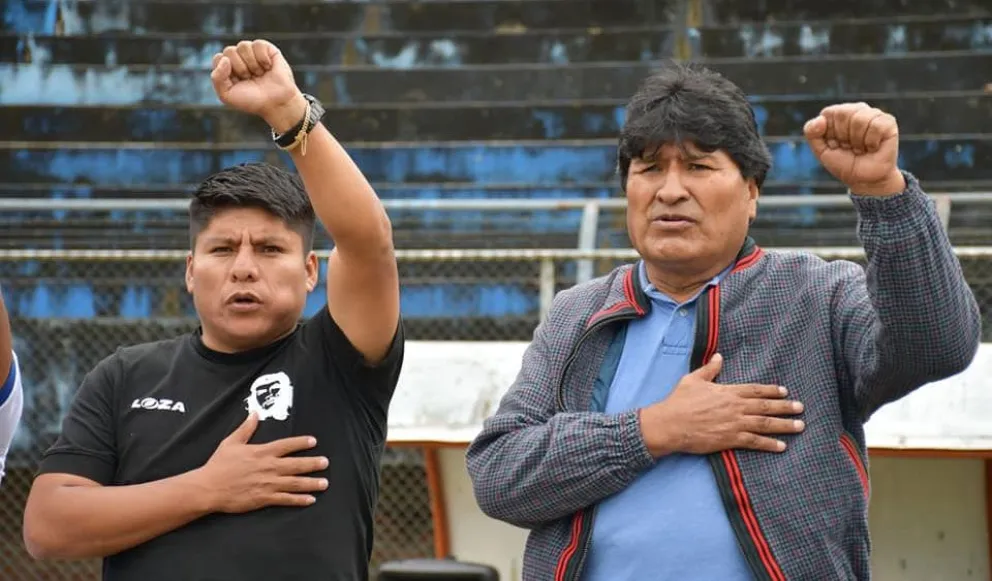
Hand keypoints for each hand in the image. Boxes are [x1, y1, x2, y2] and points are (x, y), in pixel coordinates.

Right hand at [196, 412, 328, 512]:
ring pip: (295, 482)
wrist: (208, 488)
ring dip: (311, 483)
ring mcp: (268, 484)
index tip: (313, 441)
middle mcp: (269, 467)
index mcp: (262, 452)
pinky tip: (310, 499)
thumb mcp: (231, 442)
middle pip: (296, 464)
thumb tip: (254, 413)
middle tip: (326, 462)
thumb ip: (246, 428)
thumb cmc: (219, 464)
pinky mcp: (264, 498)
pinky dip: (299, 499)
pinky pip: (285, 499)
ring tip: (324, 483)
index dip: (301, 443)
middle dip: (313, 463)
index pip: (286, 445)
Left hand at [210, 39, 307, 132]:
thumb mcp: (227, 95)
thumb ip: (217, 78)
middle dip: (240, 68)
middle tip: (250, 79)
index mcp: (227, 68)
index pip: (218, 58)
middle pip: (229, 51)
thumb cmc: (252, 101)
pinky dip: (262, 58)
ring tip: (260, 74)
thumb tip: (225, 59)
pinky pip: (258, 44)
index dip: (227, 71)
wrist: (276, 103)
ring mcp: (253, 53)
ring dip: (252, 64)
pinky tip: (268, 67)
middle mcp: (239, 58)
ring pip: (243, 45)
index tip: (237, 83)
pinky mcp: (267, 49)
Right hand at [639, 353, 805, 456]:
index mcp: (727, 391)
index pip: (755, 390)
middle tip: (800, 408)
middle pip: (765, 407)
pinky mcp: (730, 439)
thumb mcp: (692, 380)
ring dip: (784, 425)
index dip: (771, 391)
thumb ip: (709, 369)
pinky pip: (755, 442)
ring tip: (799, 426)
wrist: (671, 424)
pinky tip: (782, 446)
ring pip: (765, 424)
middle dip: (785, 407)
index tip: (784, 391)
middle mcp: (735, 407)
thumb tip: (719, 356)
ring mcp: (734, 424)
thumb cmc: (679, 401)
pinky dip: (769, 444)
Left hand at [804, 102, 905, 196]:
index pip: (829, 113)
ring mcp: (873, 114)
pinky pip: (876, 126)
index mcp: (838, 114)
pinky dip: (871, 143)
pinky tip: (873, 147)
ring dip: (857, 142)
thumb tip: (820, 119)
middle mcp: (856, 110)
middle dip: (843, 137)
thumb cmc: (843, 163)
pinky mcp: (888, 122)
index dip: (830, 133)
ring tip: (861, 148)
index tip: (835, 145)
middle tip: (849, 147)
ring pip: (860, 120)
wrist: (864, 180)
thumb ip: (811, 132)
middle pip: (843, 114)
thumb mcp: (821, 150)